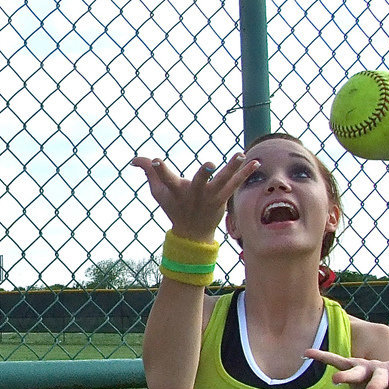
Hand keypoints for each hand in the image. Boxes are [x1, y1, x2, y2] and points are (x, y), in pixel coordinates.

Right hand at [130, 152, 257, 240]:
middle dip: (204, 174)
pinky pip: (235, 185)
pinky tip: (255, 162)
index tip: (155, 160)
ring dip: (232, 168)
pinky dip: (245, 174)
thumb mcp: (159, 192)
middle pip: (199, 182)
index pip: (165, 178)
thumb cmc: (173, 208)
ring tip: (240, 154)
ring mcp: (209, 197)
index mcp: (175, 191)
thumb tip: (134, 160)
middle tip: (209, 164)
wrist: (192, 234)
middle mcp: (193, 194)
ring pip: (222, 181)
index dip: (158, 169)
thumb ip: (149, 172)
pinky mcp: (222, 199)